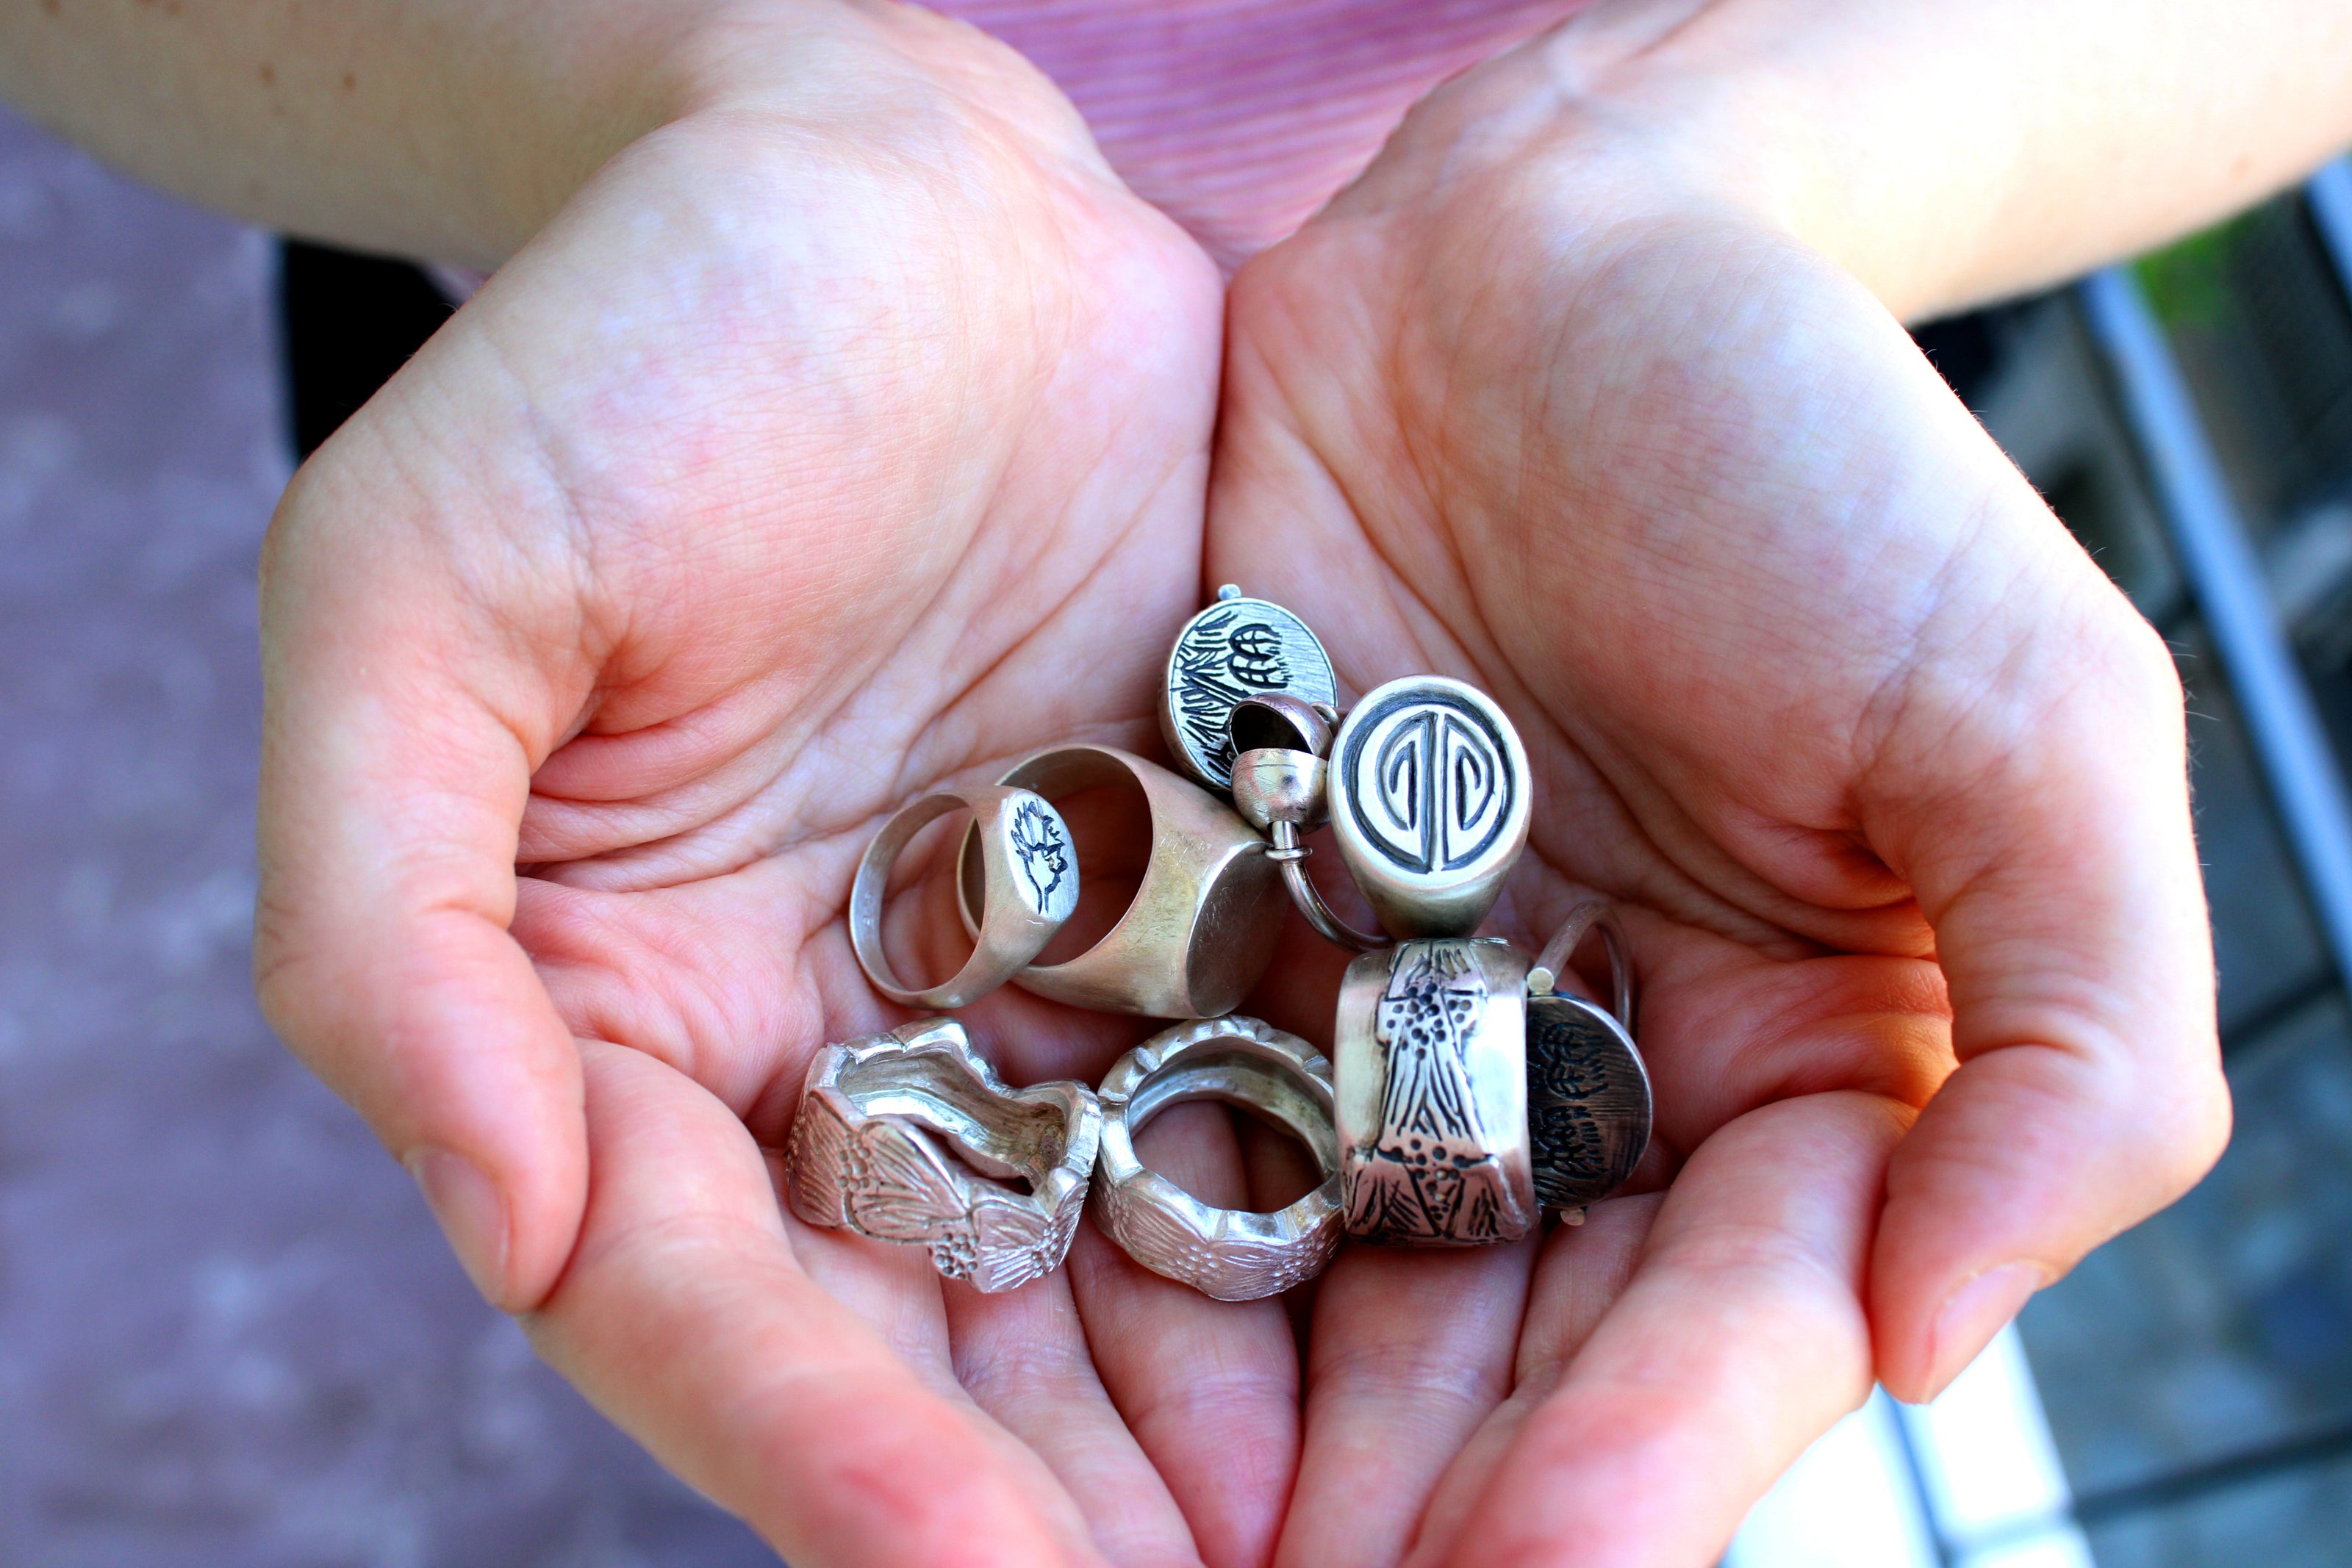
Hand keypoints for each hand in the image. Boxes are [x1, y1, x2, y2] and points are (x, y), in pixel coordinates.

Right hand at [252, 10, 1305, 1562]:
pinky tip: (1464, 1352)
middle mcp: (834, 1069)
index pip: (708, 1310)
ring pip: (1126, 1282)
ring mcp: (1029, 1008)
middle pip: (935, 1363)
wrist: (896, 192)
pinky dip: (1346, 1232)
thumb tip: (487, 1220)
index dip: (823, 1456)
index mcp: (624, 1038)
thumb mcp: (417, 597)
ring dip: (1241, 1448)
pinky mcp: (1198, 919)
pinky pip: (1271, 1107)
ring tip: (1387, 1557)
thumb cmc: (626, 358)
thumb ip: (394, 924)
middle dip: (1069, 1525)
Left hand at [1210, 40, 2226, 1565]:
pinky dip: (1098, 1223)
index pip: (1718, 1334)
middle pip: (1493, 1365)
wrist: (1546, 260)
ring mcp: (1370, 1030)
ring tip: (1108, 1552)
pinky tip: (1014, 1348)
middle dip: (1402, 1509)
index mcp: (1782, 1090)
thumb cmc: (1814, 461)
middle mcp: (1563, 1097)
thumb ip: (2072, 1039)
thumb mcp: (2032, 721)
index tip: (1539, 1565)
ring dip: (1222, 1440)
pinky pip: (1148, 1109)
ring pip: (1304, 1284)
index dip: (1636, 1461)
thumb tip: (1941, 1337)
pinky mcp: (1206, 935)